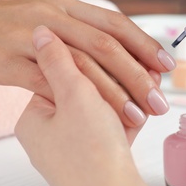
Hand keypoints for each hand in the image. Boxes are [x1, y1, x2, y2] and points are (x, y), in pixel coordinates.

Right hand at [0, 0, 174, 127]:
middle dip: (138, 73)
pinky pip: (54, 83)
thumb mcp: (48, 21)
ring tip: (139, 113)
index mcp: (66, 6)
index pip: (115, 24)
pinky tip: (97, 116)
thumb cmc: (8, 30)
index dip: (144, 44)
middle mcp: (54, 16)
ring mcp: (32, 37)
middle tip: (160, 99)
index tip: (167, 65)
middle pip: (106, 45)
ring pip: (84, 64)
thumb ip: (79, 35)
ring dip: (115, 91)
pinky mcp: (13, 62)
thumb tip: (117, 56)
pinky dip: (80, 100)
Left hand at [15, 26, 153, 185]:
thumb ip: (59, 60)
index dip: (93, 61)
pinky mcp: (94, 154)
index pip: (62, 73)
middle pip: (86, 91)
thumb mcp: (75, 97)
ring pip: (103, 108)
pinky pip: (111, 126)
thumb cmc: (91, 154)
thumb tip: (41, 31)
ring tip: (150, 85)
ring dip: (128, 96)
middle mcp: (51, 131)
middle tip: (141, 70)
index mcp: (35, 116)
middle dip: (118, 80)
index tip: (116, 52)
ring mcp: (73, 144)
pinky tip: (147, 108)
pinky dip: (130, 116)